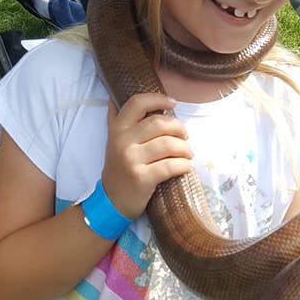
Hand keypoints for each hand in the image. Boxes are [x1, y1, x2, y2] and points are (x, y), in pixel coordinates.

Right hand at [101, 93, 193, 220]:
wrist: (112, 201)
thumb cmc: (119, 169)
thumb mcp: (112, 142)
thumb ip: (115, 120)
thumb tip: (114, 98)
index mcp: (118, 129)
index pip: (138, 103)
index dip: (158, 99)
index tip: (172, 103)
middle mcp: (123, 141)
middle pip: (159, 123)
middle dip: (179, 128)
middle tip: (185, 137)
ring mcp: (132, 160)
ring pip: (168, 144)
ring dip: (185, 149)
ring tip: (188, 154)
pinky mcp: (142, 178)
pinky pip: (170, 166)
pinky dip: (183, 166)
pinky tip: (186, 167)